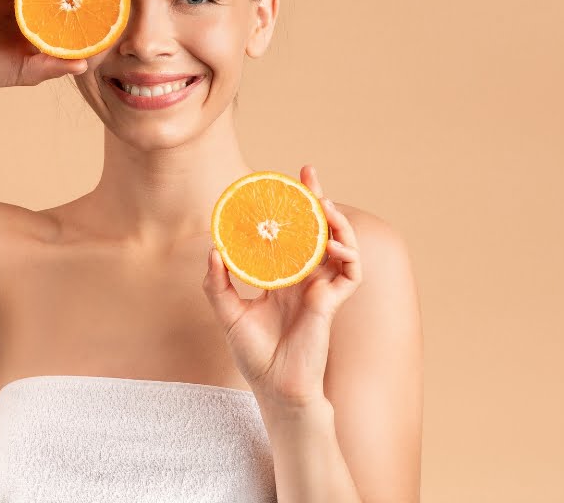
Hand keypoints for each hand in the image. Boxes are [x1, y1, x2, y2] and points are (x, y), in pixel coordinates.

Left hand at [202, 165, 362, 408]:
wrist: (275, 390)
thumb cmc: (255, 356)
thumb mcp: (228, 315)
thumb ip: (218, 283)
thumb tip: (212, 249)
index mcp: (280, 278)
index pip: (288, 235)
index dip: (287, 211)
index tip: (278, 185)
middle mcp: (303, 279)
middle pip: (316, 231)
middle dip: (316, 200)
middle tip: (308, 174)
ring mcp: (320, 290)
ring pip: (339, 246)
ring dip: (336, 223)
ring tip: (324, 204)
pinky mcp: (332, 304)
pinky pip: (350, 274)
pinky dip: (348, 256)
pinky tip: (334, 246)